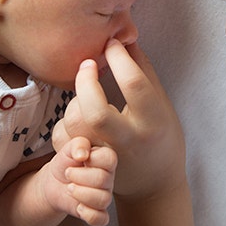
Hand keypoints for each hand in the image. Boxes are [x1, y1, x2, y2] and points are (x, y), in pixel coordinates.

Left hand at [41, 136, 116, 225]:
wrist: (54, 182)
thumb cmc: (65, 162)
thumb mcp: (68, 148)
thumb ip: (77, 144)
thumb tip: (82, 154)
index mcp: (105, 160)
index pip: (109, 159)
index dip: (92, 159)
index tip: (78, 158)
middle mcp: (108, 179)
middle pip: (103, 179)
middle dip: (79, 176)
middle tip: (68, 173)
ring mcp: (104, 196)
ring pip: (103, 199)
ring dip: (80, 194)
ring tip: (69, 188)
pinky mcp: (97, 213)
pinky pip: (101, 219)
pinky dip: (88, 214)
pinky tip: (78, 207)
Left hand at [54, 40, 186, 198]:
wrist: (154, 186)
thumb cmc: (161, 137)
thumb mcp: (162, 105)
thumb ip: (144, 72)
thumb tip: (126, 38)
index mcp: (153, 122)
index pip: (133, 84)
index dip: (119, 57)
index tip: (111, 44)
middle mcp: (129, 141)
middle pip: (95, 111)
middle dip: (85, 80)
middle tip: (87, 63)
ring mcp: (106, 157)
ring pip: (75, 124)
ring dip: (74, 101)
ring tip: (84, 92)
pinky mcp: (87, 167)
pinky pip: (63, 140)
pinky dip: (65, 123)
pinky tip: (77, 115)